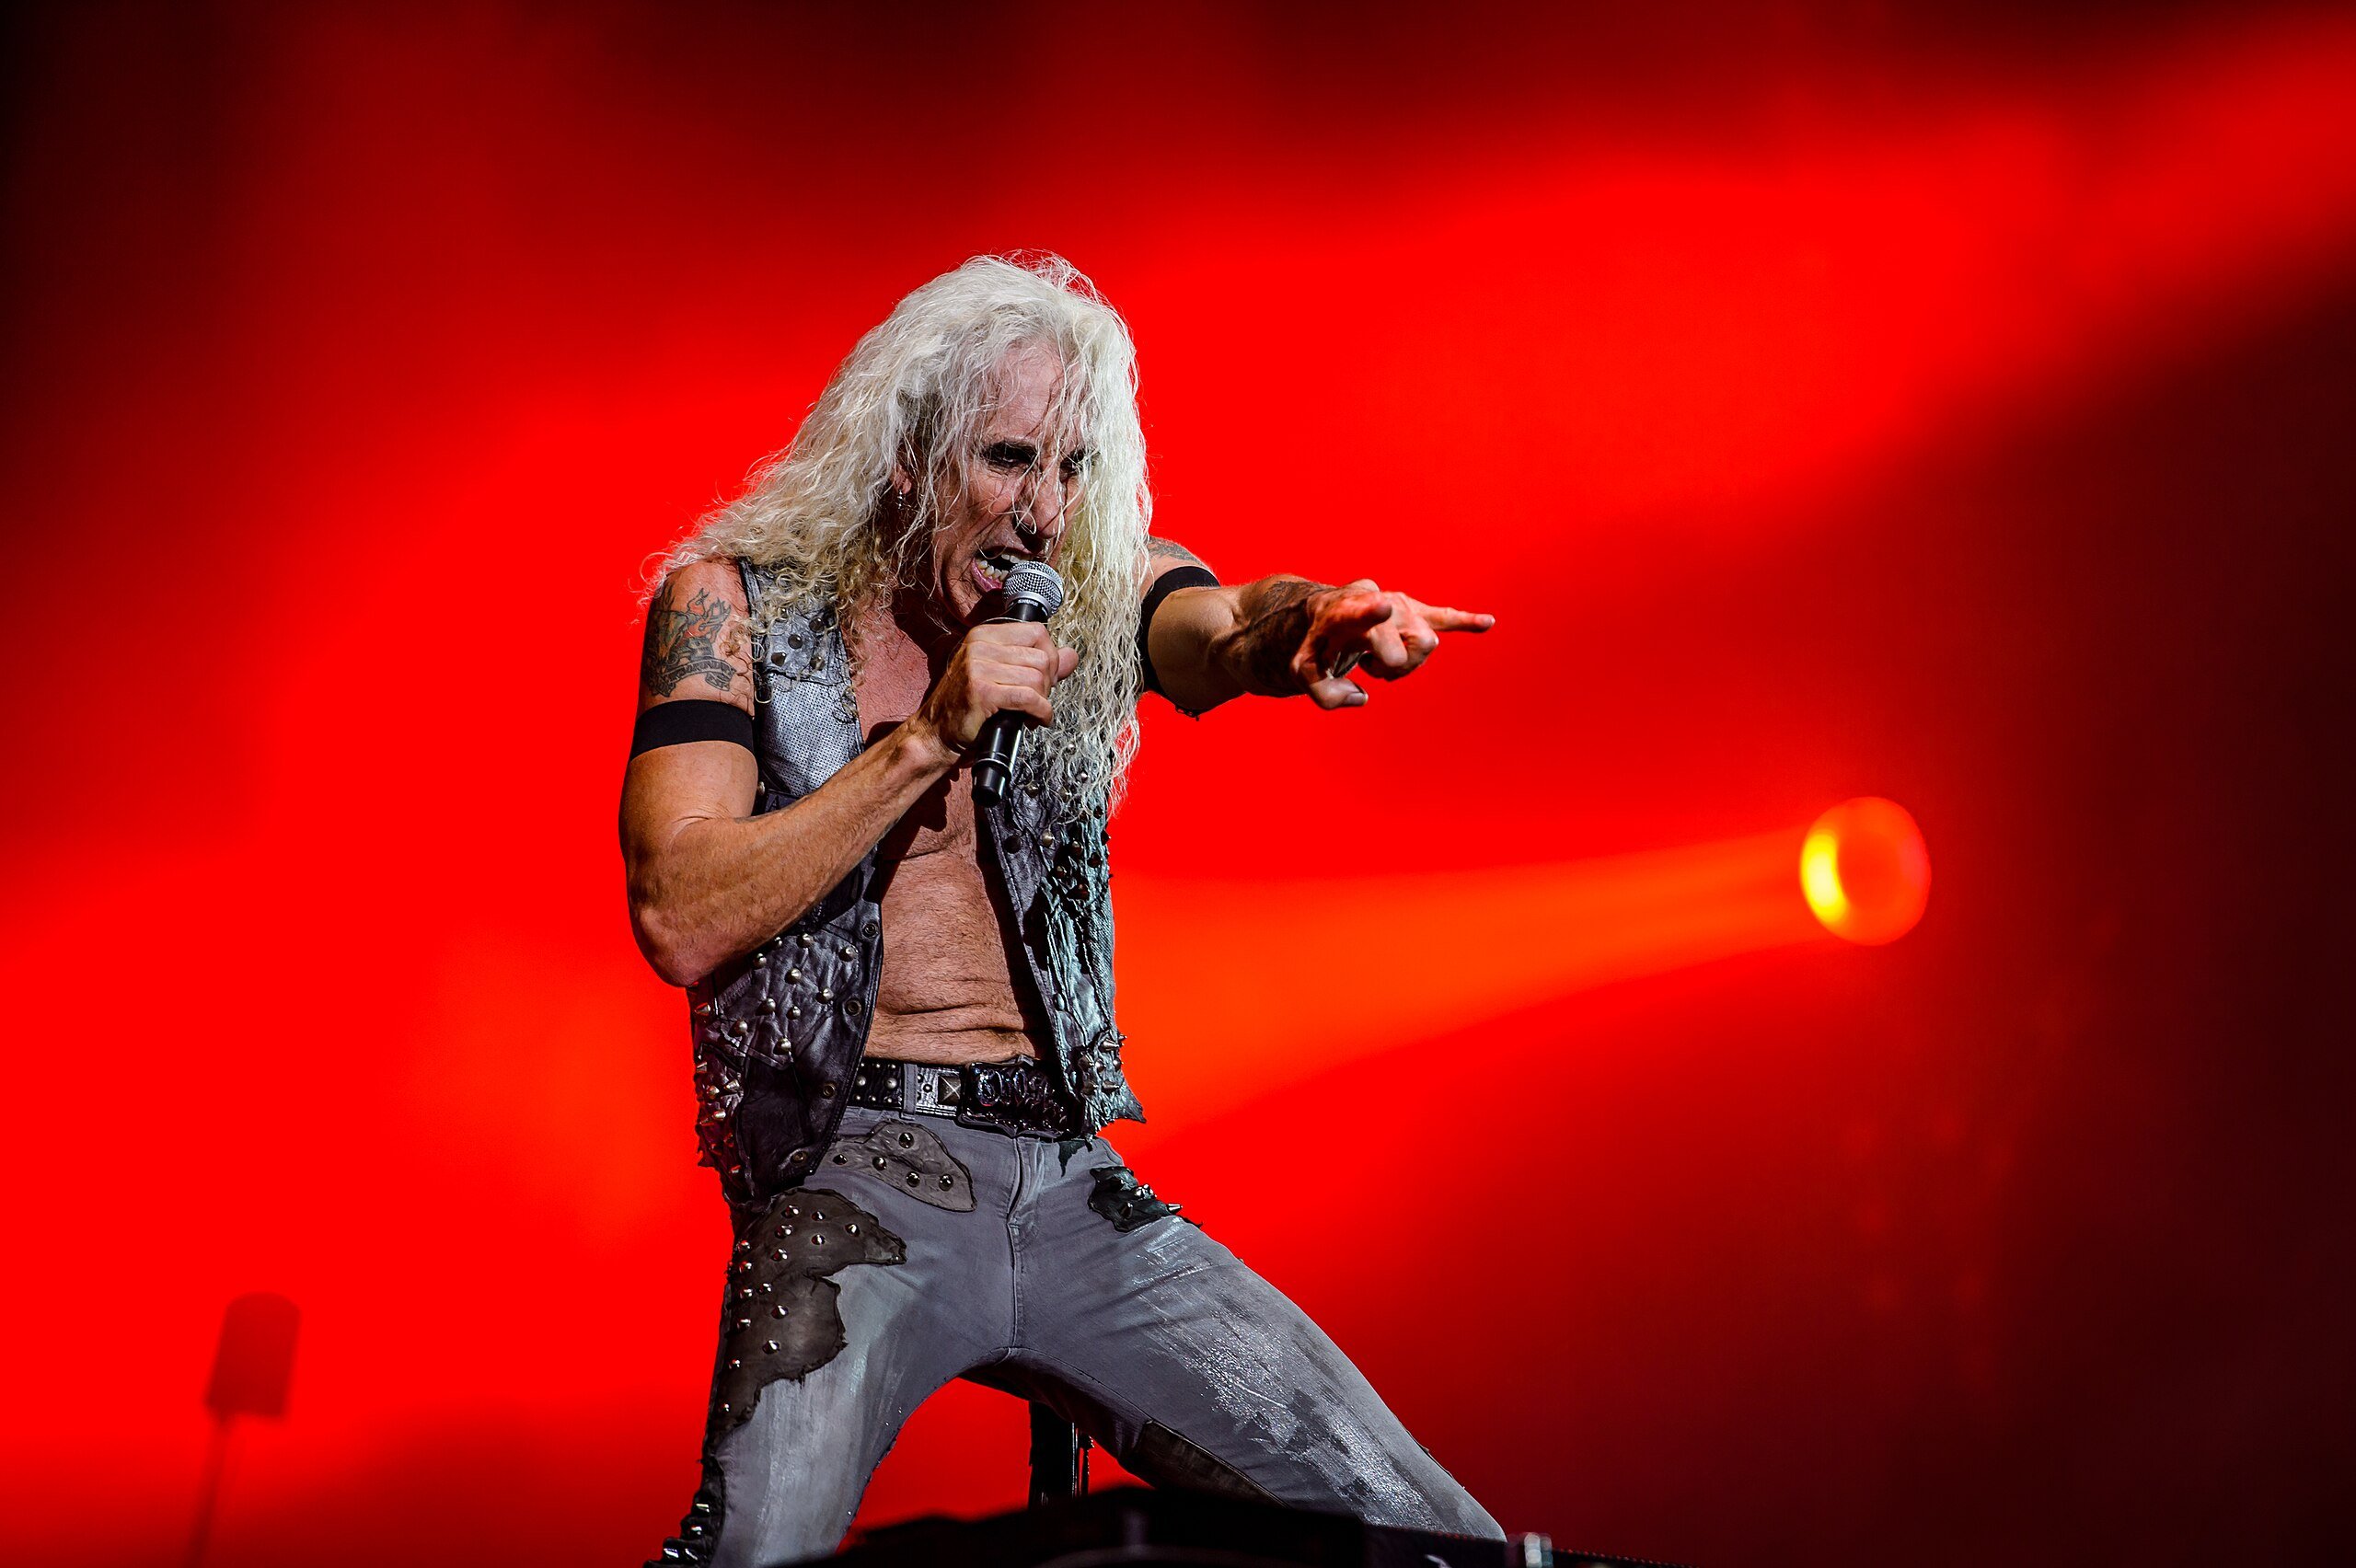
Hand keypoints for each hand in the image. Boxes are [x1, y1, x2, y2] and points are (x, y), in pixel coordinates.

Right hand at [907, 621, 1079, 758]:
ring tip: (1033, 712)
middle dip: (1048, 684)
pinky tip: (1036, 720)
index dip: (1050, 657)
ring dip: (1043, 701)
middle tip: (1038, 700)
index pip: (1037, 632)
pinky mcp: (982, 691)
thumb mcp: (1002, 676)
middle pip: (1041, 656)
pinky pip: (1029, 698)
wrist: (937, 732)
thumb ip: (1037, 664)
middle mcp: (980, 645)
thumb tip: (1072, 656)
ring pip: (1037, 678)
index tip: (1044, 678)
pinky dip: (1041, 713)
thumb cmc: (968, 706)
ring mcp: (978, 666)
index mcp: (984, 635)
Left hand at [1289, 579, 1493, 708]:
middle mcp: (1380, 604)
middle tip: (1369, 665)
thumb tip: (1363, 696)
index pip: (1362, 611)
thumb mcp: (1305, 673)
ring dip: (1406, 662)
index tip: (1385, 604)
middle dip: (1396, 666)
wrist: (1331, 613)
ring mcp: (1402, 607)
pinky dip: (1466, 621)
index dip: (1375, 612)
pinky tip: (1487, 622)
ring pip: (1427, 644)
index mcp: (1348, 614)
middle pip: (1411, 645)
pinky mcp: (1417, 612)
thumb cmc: (1319, 644)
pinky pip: (1446, 616)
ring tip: (1380, 656)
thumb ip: (1325, 694)